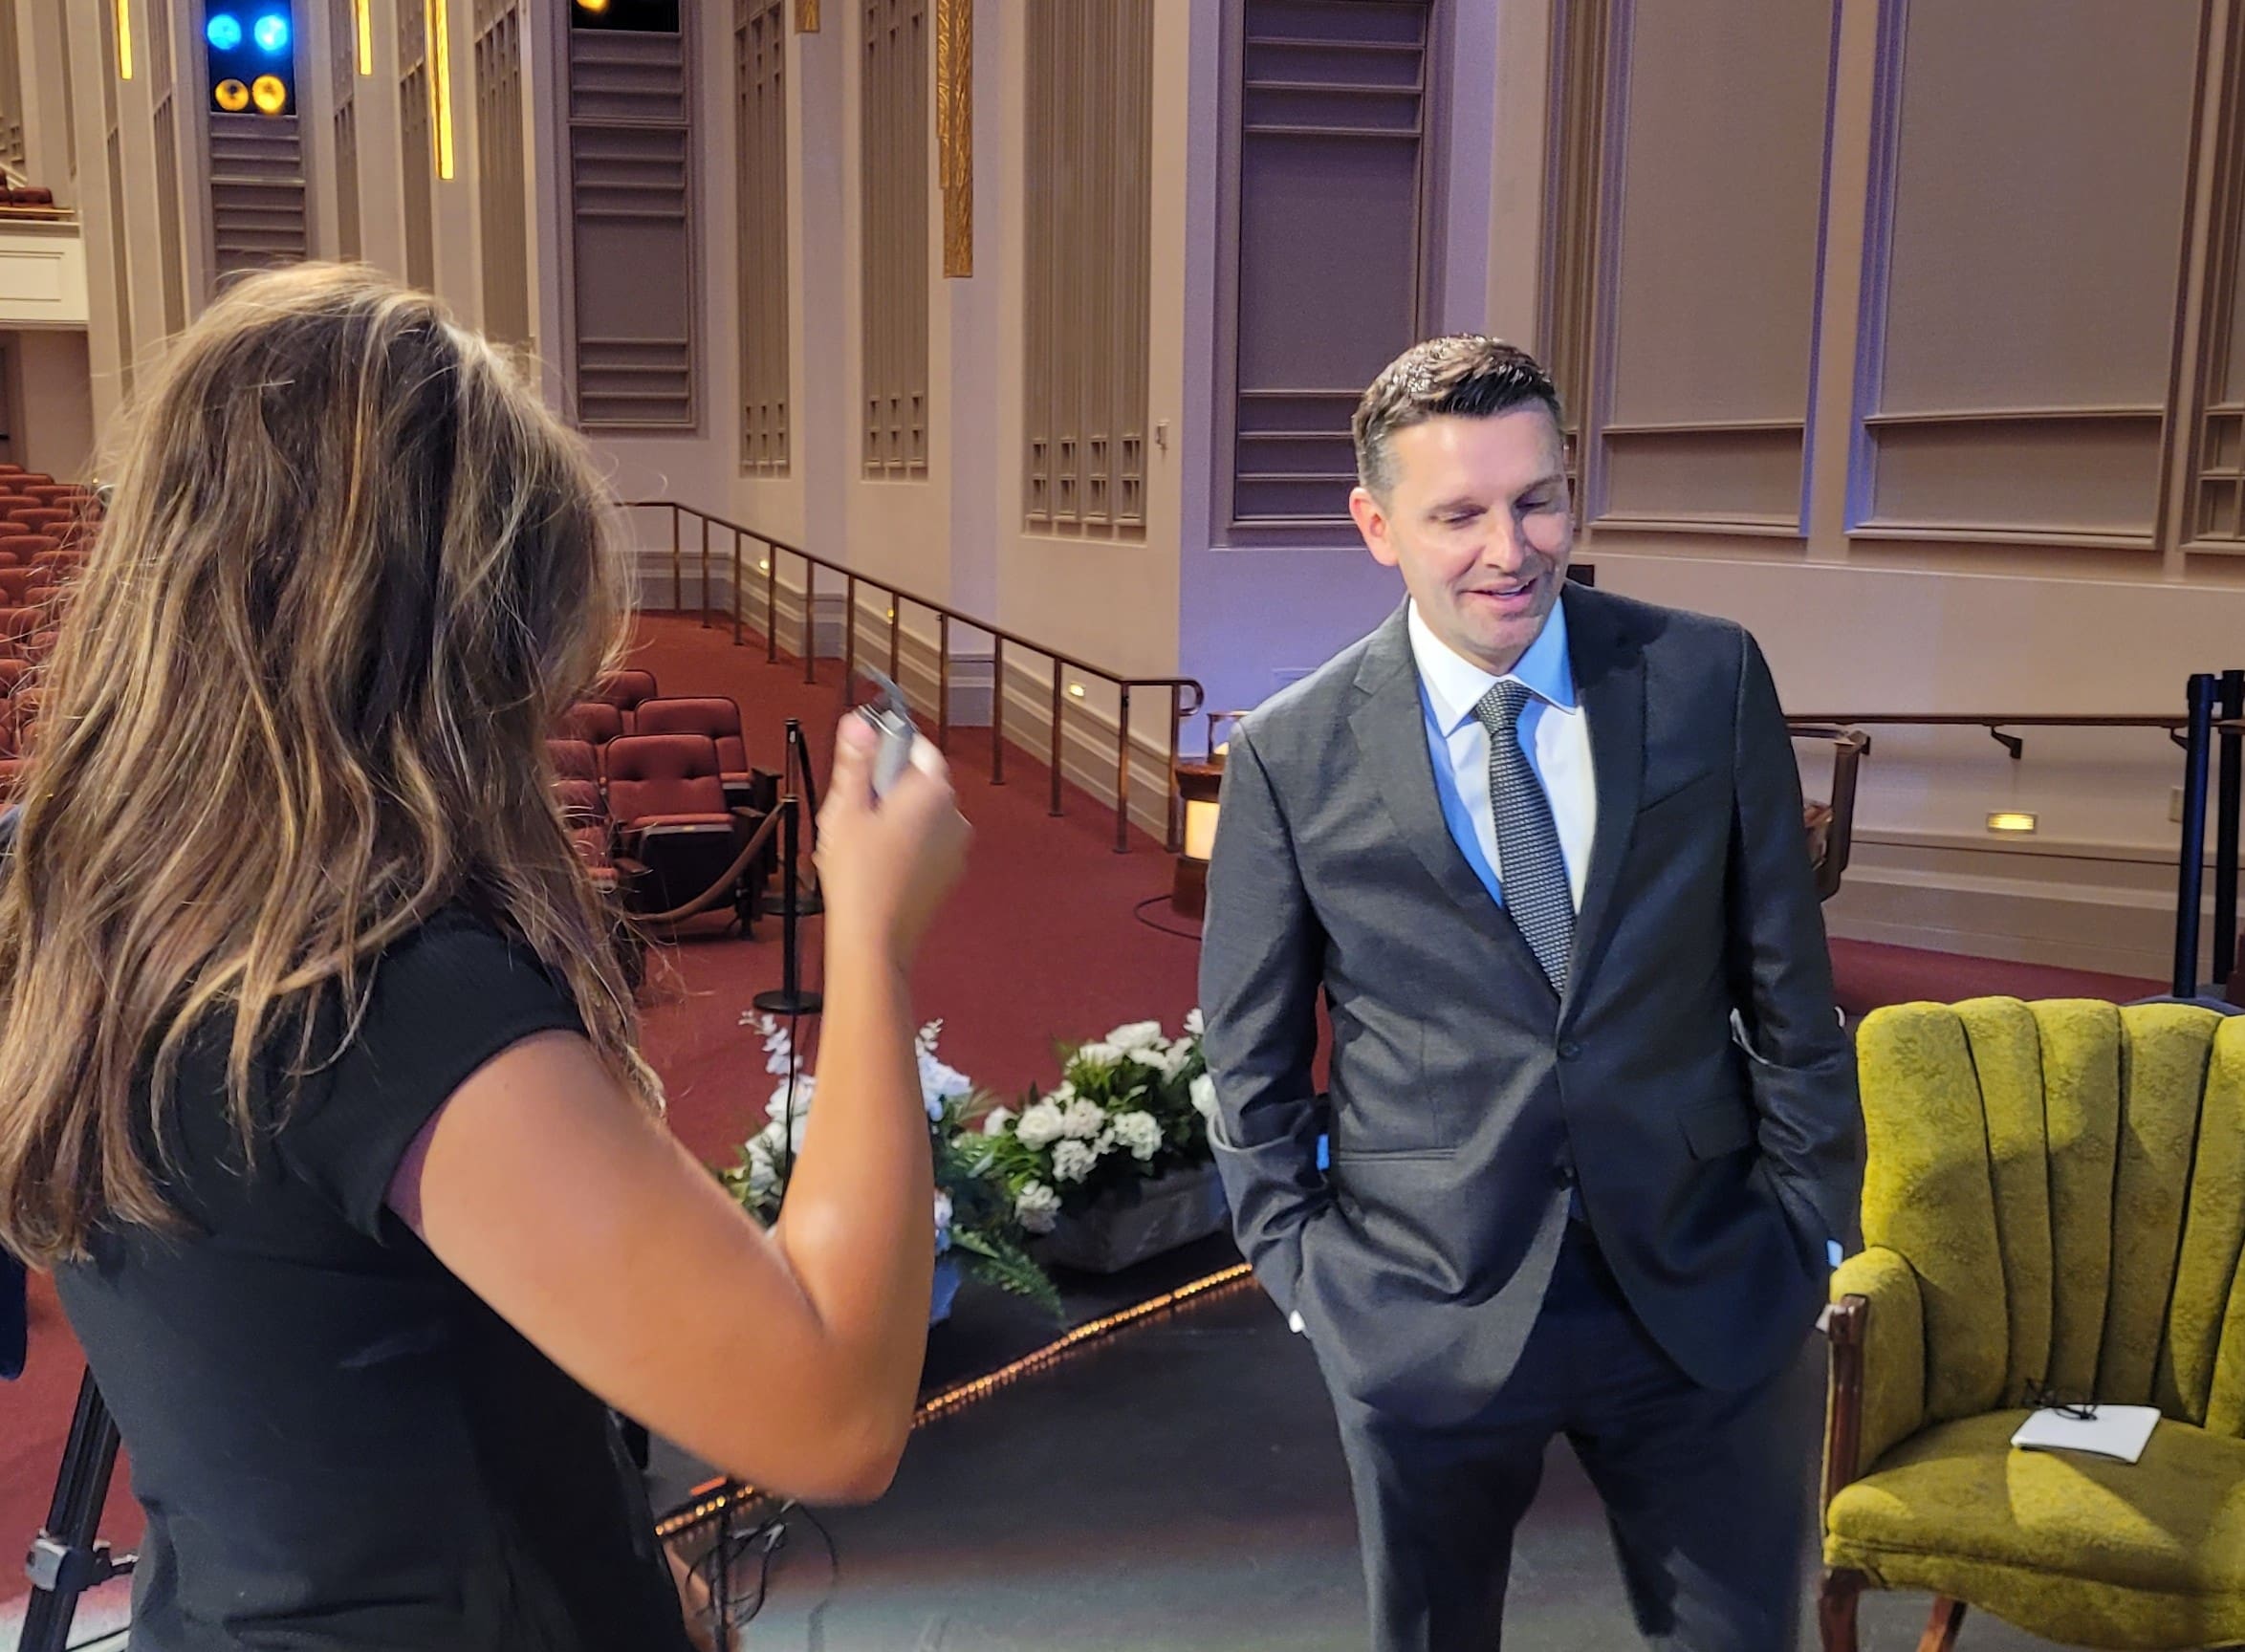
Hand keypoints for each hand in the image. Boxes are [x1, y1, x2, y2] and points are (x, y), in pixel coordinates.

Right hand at [815, 714, 969, 964]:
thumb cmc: (859, 877)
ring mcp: (956, 848)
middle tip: (852, 807)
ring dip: (895, 816)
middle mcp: (955, 817)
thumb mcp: (845, 809)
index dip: (886, 747)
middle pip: (919, 781)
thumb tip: (859, 723)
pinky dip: (905, 844)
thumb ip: (855, 761)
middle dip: (887, 785)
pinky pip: (927, 844)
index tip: (862, 757)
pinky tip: (876, 862)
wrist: (874, 940)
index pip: (917, 745)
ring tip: (861, 841)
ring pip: (922, 815)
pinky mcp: (948, 874)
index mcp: (934, 792)